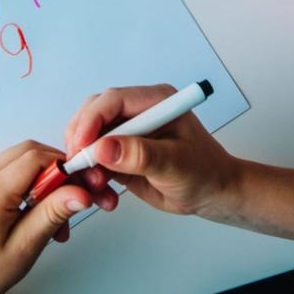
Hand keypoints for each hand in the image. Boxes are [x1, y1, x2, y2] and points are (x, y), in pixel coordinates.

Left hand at [0, 140, 104, 293]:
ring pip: (23, 158)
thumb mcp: (24, 247)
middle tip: (74, 196)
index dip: (64, 166)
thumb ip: (52, 214)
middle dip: (58, 170)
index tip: (82, 185)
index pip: (36, 158)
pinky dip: (32, 183)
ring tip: (56, 213)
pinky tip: (39, 209)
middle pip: (30, 151)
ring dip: (46, 178)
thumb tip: (80, 193)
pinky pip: (12, 169)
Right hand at [64, 84, 242, 217]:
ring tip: (97, 186)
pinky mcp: (120, 151)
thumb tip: (103, 148)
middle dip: (82, 140)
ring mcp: (127, 131)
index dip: (92, 120)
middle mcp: (137, 111)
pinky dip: (90, 174)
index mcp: (155, 101)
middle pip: (93, 114)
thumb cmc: (204, 172)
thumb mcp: (175, 164)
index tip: (82, 145)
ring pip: (89, 137)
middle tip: (80, 167)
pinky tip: (101, 192)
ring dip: (85, 161)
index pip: (113, 100)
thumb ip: (140, 155)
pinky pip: (94, 158)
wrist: (212, 193)